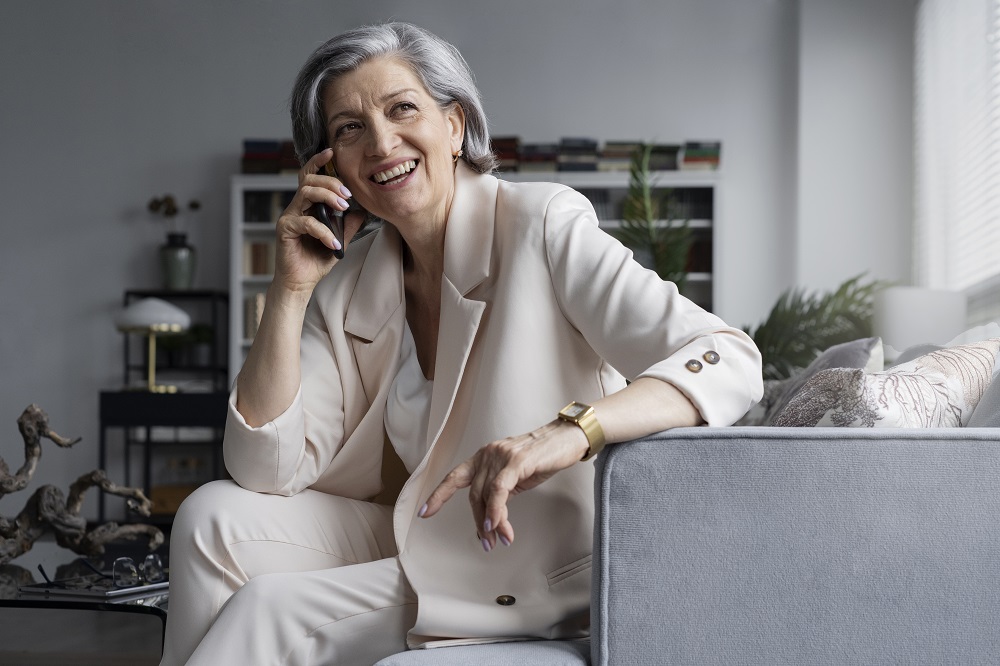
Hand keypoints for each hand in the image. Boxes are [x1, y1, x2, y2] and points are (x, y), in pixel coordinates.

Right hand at [273, 148, 365, 294]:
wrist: (301, 281)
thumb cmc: (316, 259)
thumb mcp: (339, 239)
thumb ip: (348, 224)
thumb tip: (363, 211)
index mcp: (308, 205)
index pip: (310, 176)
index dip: (318, 162)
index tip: (332, 152)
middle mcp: (296, 207)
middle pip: (309, 180)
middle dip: (331, 183)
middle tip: (348, 196)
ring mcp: (289, 216)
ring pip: (305, 193)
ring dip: (327, 197)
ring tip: (343, 208)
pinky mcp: (285, 229)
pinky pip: (306, 222)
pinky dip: (323, 232)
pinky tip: (335, 244)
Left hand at [419, 420, 589, 551]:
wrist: (566, 439)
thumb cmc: (541, 459)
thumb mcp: (515, 478)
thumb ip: (499, 494)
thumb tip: (488, 522)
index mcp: (483, 457)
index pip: (454, 477)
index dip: (438, 495)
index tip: (424, 512)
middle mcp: (487, 454)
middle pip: (473, 495)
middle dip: (479, 522)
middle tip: (487, 543)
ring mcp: (500, 457)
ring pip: (485, 495)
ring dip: (490, 522)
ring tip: (497, 540)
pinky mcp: (516, 462)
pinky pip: (499, 490)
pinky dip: (495, 509)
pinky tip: (496, 525)